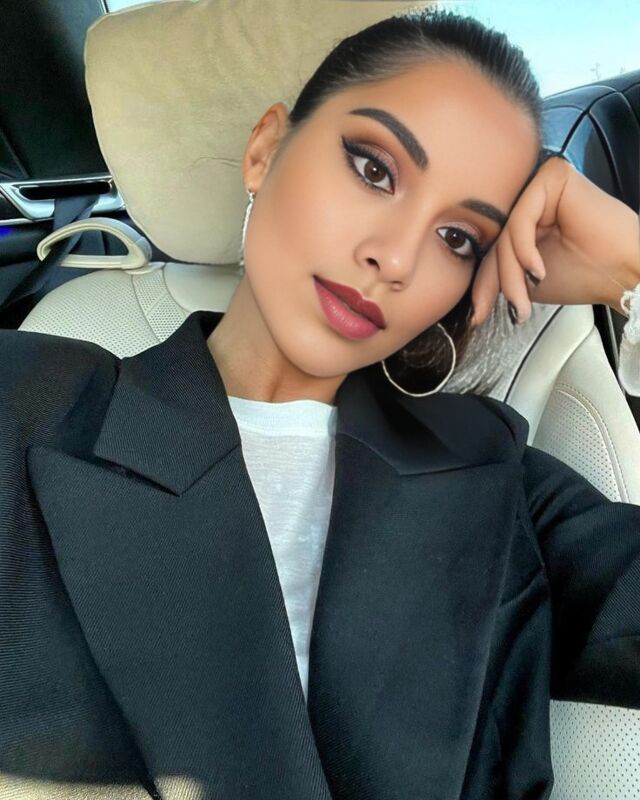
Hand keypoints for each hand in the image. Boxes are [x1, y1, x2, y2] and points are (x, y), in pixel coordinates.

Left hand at [469, 155, 639, 327]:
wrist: (625, 272)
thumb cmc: (587, 274)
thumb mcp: (526, 281)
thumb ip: (498, 274)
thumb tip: (468, 291)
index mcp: (526, 218)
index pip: (492, 247)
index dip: (483, 283)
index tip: (479, 314)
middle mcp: (531, 198)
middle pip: (495, 239)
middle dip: (500, 281)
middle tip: (515, 307)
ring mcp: (541, 185)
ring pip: (505, 232)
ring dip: (512, 272)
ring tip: (528, 295)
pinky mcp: (553, 176)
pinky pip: (520, 217)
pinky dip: (524, 249)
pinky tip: (539, 269)